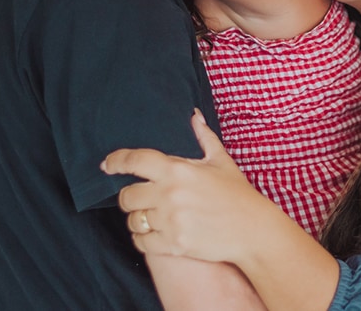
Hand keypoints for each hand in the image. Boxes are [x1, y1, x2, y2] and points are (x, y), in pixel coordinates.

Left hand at [102, 110, 286, 264]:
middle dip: (129, 197)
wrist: (253, 230)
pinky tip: (153, 234)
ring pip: (133, 220)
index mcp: (177, 170)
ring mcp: (170, 221)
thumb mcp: (222, 162)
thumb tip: (194, 116)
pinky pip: (141, 242)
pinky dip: (143, 239)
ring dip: (137, 219)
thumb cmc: (238, 194)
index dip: (116, 161)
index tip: (107, 165)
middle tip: (139, 199)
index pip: (135, 161)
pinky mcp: (174, 244)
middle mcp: (169, 194)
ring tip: (149, 218)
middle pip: (126, 196)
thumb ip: (204, 138)